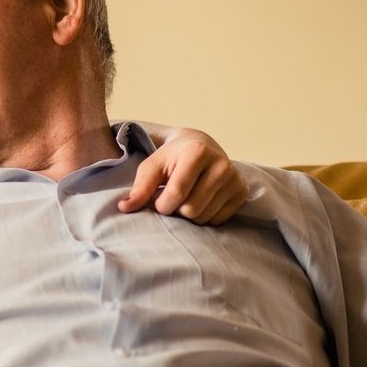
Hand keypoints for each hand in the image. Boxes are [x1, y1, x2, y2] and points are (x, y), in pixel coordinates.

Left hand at [119, 128, 246, 224]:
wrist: (200, 146)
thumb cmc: (171, 158)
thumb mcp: (151, 166)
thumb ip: (139, 188)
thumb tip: (124, 208)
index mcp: (197, 153)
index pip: (177, 194)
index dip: (161, 205)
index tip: (157, 200)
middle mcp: (222, 165)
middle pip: (192, 209)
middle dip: (176, 210)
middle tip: (172, 197)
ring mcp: (235, 179)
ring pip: (204, 217)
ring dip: (189, 215)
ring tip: (186, 197)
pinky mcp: (242, 192)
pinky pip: (218, 220)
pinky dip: (204, 216)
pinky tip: (200, 200)